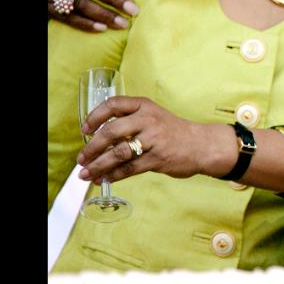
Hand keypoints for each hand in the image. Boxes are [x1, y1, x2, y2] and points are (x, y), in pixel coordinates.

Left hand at [76, 96, 233, 183]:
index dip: (95, 116)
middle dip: (91, 148)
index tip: (84, 129)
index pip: (113, 104)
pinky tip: (105, 179)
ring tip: (86, 174)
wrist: (202, 145)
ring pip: (118, 153)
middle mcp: (148, 120)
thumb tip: (98, 138)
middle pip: (111, 132)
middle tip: (81, 158)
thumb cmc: (173, 132)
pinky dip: (114, 175)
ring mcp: (153, 140)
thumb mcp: (153, 116)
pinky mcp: (158, 158)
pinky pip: (129, 168)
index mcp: (144, 106)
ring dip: (98, 165)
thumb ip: (130, 121)